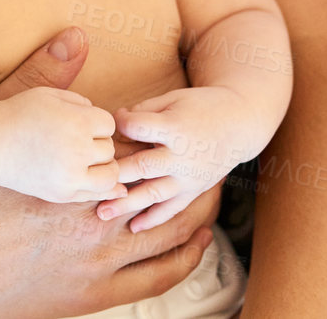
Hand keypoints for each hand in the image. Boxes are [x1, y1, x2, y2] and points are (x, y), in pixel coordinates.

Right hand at [0, 26, 221, 317]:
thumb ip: (40, 78)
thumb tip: (76, 34)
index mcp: (73, 172)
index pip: (134, 147)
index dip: (152, 136)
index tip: (167, 126)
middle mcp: (93, 218)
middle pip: (162, 186)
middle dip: (185, 169)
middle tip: (205, 154)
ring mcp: (95, 262)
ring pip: (170, 233)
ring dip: (195, 212)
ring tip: (210, 195)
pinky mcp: (90, 296)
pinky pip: (157, 277)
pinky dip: (183, 258)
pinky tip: (194, 245)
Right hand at [0, 85, 126, 203]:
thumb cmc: (20, 114)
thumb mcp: (50, 95)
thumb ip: (82, 103)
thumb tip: (108, 124)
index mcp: (77, 122)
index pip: (109, 124)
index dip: (96, 122)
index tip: (77, 123)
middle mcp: (78, 150)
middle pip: (109, 149)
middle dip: (96, 143)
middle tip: (74, 141)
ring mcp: (71, 176)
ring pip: (111, 175)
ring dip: (102, 167)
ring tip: (86, 161)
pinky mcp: (63, 194)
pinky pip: (96, 194)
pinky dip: (101, 187)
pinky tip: (97, 180)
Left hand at [103, 85, 254, 232]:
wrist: (240, 123)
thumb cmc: (200, 106)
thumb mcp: (173, 98)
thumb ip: (144, 111)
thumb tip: (114, 124)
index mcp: (176, 128)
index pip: (138, 128)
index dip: (121, 124)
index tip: (109, 123)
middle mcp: (182, 156)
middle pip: (142, 167)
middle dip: (113, 176)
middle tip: (86, 184)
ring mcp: (189, 177)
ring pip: (154, 194)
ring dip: (127, 204)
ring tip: (101, 213)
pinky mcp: (195, 190)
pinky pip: (173, 209)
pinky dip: (154, 220)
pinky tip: (134, 227)